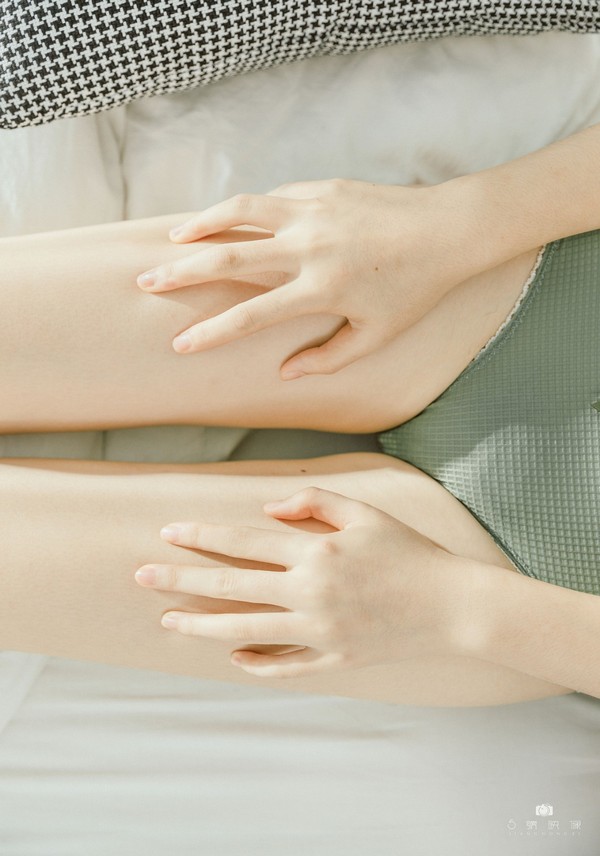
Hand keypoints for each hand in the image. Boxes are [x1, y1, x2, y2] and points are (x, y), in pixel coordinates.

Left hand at [134, 487, 476, 677]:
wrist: (454, 606)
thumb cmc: (409, 553)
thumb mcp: (366, 512)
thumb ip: (314, 502)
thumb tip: (267, 510)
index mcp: (317, 553)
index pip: (245, 544)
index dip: (203, 537)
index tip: (168, 533)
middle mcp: (311, 595)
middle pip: (232, 588)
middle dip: (182, 580)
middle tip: (142, 576)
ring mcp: (320, 634)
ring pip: (247, 632)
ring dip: (202, 627)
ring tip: (167, 622)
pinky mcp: (335, 662)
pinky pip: (286, 668)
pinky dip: (257, 665)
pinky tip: (233, 658)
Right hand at [136, 177, 487, 376]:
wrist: (448, 230)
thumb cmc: (416, 290)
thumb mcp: (377, 335)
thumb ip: (328, 358)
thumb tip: (284, 374)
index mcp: (320, 289)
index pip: (251, 315)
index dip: (210, 333)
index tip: (179, 344)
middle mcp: (308, 247)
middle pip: (228, 258)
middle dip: (181, 271)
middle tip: (147, 281)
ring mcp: (312, 211)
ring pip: (241, 212)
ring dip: (202, 224)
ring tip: (174, 238)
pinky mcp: (321, 188)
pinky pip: (272, 198)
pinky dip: (246, 210)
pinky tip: (231, 219)